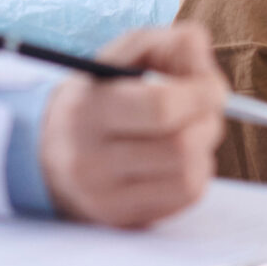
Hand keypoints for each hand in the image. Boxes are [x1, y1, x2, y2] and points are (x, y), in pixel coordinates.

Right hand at [37, 23, 226, 227]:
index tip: (213, 87)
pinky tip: (181, 157)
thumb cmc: (101, 93)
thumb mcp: (125, 54)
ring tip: (192, 131)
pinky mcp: (123, 220)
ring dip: (206, 149)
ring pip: (189, 177)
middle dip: (209, 122)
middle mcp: (90, 160)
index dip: (201, 94)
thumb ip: (170, 45)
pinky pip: (185, 198)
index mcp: (87, 109)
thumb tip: (208, 69)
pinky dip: (198, 172)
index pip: (161, 108)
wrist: (52, 151)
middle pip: (180, 146)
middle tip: (208, 109)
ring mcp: (105, 197)